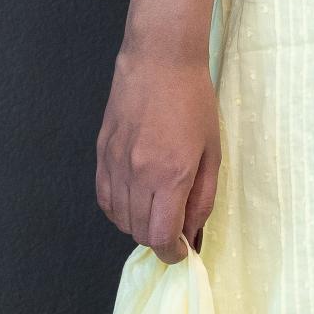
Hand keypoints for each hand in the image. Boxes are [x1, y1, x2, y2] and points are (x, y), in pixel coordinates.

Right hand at [96, 43, 220, 258]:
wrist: (159, 59)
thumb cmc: (194, 101)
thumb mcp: (212, 153)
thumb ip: (202, 198)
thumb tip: (191, 233)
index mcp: (170, 176)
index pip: (160, 236)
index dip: (172, 253)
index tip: (181, 251)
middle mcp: (138, 174)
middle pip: (139, 232)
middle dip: (158, 240)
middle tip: (174, 228)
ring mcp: (115, 163)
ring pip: (119, 219)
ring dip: (138, 225)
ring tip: (156, 210)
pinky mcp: (101, 152)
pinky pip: (104, 197)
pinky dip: (118, 209)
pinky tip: (133, 200)